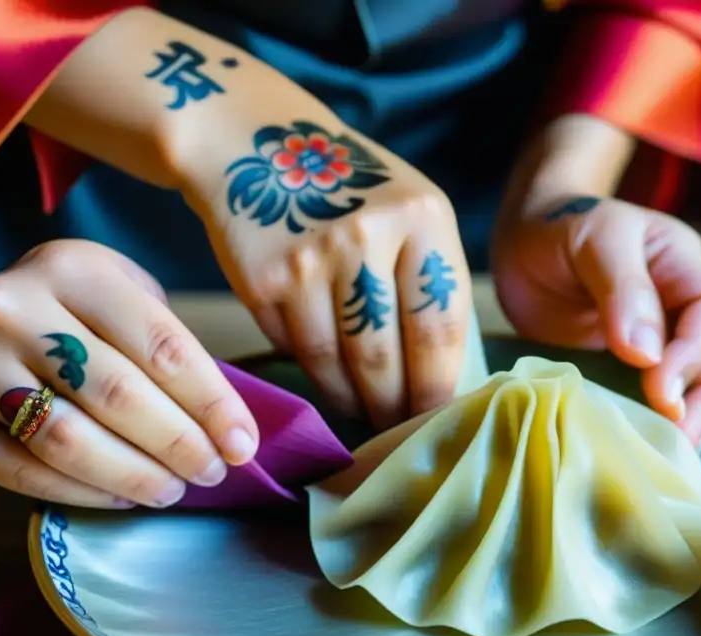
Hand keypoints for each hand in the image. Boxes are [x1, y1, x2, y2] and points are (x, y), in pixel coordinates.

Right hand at [0, 241, 260, 508]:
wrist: (4, 310)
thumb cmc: (89, 311)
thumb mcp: (134, 300)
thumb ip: (175, 352)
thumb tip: (233, 436)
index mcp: (73, 267)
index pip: (162, 348)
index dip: (212, 405)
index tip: (244, 446)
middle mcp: (9, 306)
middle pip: (116, 394)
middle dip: (178, 445)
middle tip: (212, 472)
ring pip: (67, 439)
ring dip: (133, 475)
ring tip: (171, 489)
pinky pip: (21, 472)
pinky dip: (81, 494)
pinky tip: (121, 496)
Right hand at [178, 115, 472, 430]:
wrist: (255, 144)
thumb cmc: (351, 188)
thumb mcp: (410, 209)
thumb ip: (430, 277)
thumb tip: (446, 374)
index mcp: (422, 217)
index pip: (440, 326)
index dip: (439, 385)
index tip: (439, 417)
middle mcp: (366, 235)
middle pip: (386, 356)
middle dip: (395, 406)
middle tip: (399, 427)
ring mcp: (309, 258)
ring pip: (337, 363)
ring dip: (353, 401)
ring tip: (365, 413)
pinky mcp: (262, 279)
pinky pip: (295, 349)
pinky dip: (314, 373)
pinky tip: (328, 379)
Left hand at [492, 196, 700, 446]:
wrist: (520, 239)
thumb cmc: (558, 227)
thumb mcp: (592, 238)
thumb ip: (622, 286)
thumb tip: (648, 354)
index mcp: (681, 266)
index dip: (694, 353)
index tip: (660, 389)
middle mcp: (678, 306)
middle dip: (700, 401)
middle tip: (674, 441)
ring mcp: (653, 341)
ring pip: (689, 386)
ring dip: (683, 422)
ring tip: (666, 458)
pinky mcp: (622, 370)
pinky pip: (647, 401)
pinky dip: (648, 426)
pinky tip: (640, 452)